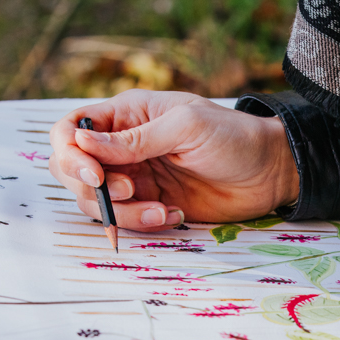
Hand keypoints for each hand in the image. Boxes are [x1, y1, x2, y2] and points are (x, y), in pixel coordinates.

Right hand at [48, 90, 298, 231]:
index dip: (69, 153)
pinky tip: (174, 216)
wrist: (271, 171)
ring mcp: (136, 177)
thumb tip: (81, 143)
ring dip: (122, 213)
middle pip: (72, 171)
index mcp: (125, 115)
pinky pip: (127, 220)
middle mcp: (123, 146)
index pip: (70, 130)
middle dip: (94, 188)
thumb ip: (135, 139)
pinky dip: (142, 223)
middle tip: (131, 190)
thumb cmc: (233, 136)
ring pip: (98, 202)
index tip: (95, 174)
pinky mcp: (152, 204)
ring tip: (161, 211)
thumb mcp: (185, 127)